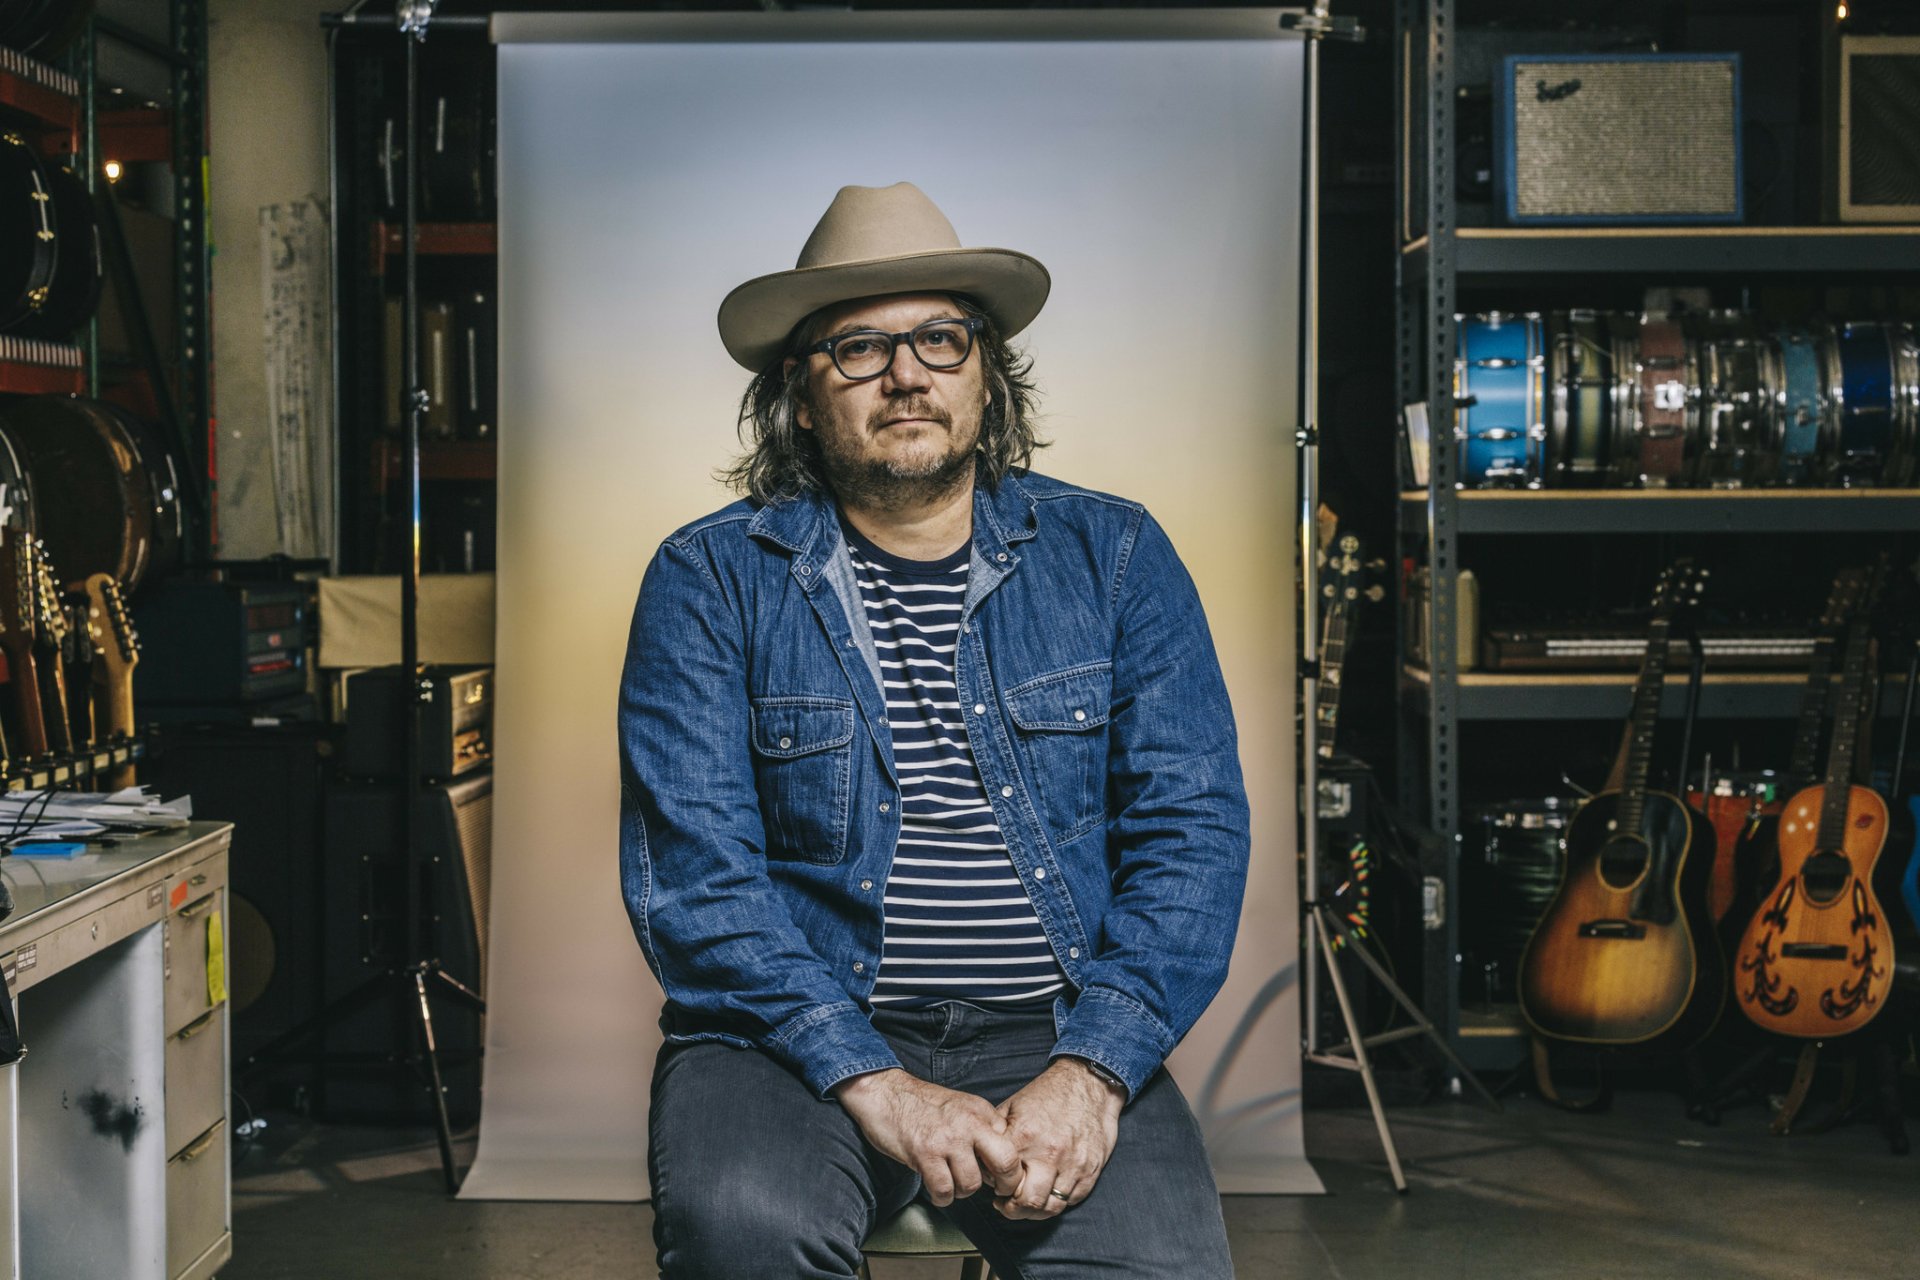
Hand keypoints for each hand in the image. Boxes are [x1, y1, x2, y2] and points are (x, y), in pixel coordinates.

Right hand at [833, 1069, 1020, 1205]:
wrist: (885, 1092)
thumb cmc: (921, 1104)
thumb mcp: (961, 1106)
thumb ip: (982, 1128)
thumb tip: (998, 1162)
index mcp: (981, 1111)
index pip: (1012, 1146)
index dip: (1008, 1169)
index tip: (997, 1176)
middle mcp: (969, 1123)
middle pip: (1006, 1162)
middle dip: (1003, 1184)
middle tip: (993, 1190)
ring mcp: (947, 1139)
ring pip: (971, 1184)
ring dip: (961, 1192)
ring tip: (951, 1182)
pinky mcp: (924, 1153)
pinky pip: (944, 1190)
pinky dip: (941, 1197)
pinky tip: (936, 1188)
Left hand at [991, 1058, 1124, 1219]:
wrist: (1087, 1082)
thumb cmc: (1048, 1094)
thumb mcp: (1013, 1105)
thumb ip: (996, 1132)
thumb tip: (980, 1157)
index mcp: (1024, 1136)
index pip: (1002, 1180)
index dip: (995, 1188)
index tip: (993, 1187)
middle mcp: (1048, 1154)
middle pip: (1027, 1202)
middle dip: (1012, 1209)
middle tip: (1006, 1204)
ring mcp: (1072, 1164)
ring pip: (1050, 1207)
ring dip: (1033, 1212)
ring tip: (1025, 1204)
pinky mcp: (1090, 1170)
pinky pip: (1071, 1201)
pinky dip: (1056, 1204)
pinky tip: (1046, 1195)